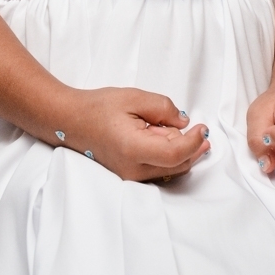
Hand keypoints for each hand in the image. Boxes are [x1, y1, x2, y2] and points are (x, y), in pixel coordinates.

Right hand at [58, 87, 209, 181]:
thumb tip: (184, 121)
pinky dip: (169, 156)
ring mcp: (131, 177)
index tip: (203, 127)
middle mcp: (133, 170)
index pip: (175, 154)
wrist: (71, 121)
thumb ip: (162, 107)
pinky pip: (158, 170)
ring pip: (170, 170)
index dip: (193, 141)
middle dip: (191, 147)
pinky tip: (164, 139)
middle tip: (198, 128)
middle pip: (177, 166)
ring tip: (177, 131)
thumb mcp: (133, 97)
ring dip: (181, 152)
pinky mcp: (129, 176)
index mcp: (134, 149)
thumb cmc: (99, 107)